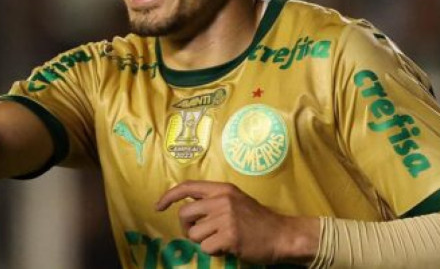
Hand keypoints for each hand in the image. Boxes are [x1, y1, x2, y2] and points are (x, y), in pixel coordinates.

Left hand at [155, 180, 318, 263]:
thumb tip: (187, 206)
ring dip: (204, 241)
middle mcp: (222, 200)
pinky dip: (214, 251)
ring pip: (194, 234)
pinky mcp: (229, 236)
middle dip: (187, 228)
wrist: (281, 234)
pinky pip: (205, 248)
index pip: (188, 187)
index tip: (158, 207)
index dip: (169, 196)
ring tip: (221, 239)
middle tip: (200, 234)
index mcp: (223, 189)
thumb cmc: (258, 220)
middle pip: (185, 214)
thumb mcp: (236, 200)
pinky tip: (228, 247)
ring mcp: (226, 218)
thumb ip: (214, 200)